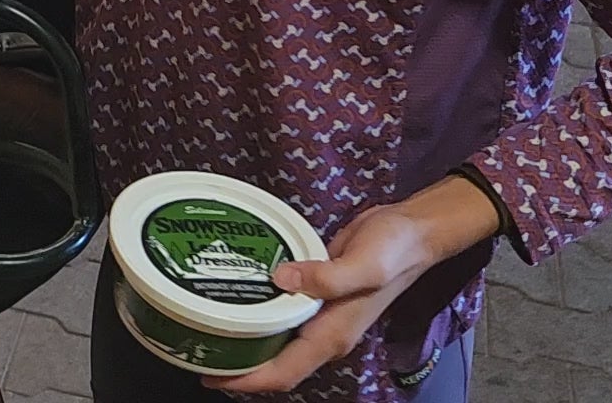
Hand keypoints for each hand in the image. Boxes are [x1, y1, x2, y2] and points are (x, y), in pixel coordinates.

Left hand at [204, 177, 501, 394]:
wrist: (413, 230)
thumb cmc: (393, 248)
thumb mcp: (366, 262)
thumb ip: (328, 276)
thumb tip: (282, 279)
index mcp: (333, 335)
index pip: (285, 372)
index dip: (248, 381)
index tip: (211, 376)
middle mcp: (325, 333)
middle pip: (277, 365)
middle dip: (240, 368)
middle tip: (198, 352)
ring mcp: (323, 317)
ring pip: (279, 342)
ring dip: (247, 344)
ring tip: (208, 330)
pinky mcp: (319, 296)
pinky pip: (284, 316)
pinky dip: (260, 315)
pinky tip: (238, 300)